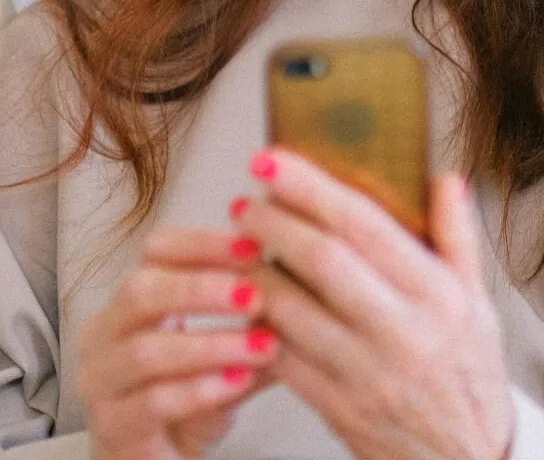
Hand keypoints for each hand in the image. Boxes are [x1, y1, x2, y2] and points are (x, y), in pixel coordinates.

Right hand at [79, 227, 279, 459]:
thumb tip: (305, 274)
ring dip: (212, 344)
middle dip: (203, 288)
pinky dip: (201, 389)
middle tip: (257, 295)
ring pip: (146, 350)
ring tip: (263, 345)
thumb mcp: (230, 346)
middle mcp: (106, 332)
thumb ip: (257, 314)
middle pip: (141, 290)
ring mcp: (100, 381)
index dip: (206, 242)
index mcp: (136, 298)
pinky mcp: (110, 427)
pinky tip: (239, 381)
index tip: (256, 246)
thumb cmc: (196, 391)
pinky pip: (151, 402)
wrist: (162, 457)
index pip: (158, 248)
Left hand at [231, 150, 513, 459]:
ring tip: (238, 245)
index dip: (314, 189)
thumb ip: (457, 235)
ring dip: (255, 272)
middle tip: (247, 200)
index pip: (366, 225)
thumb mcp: (479, 298)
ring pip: (293, 311)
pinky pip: (281, 360)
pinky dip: (257, 327)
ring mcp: (364, 371)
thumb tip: (445, 178)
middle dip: (275, 223)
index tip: (278, 163)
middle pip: (323, 262)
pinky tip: (247, 302)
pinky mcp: (335, 407)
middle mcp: (400, 328)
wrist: (465, 456)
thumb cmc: (470, 370)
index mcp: (437, 293)